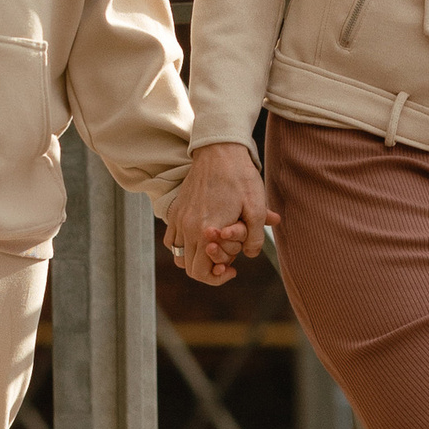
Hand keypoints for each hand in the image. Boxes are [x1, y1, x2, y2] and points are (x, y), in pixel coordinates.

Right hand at [165, 141, 280, 286]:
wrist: (220, 149)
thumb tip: (250, 254)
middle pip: (189, 268)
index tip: (233, 270)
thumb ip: (254, 238)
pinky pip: (172, 238)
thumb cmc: (240, 177)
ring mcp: (178, 217)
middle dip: (208, 270)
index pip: (202, 272)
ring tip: (212, 251)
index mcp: (205, 230)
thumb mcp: (256, 208)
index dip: (218, 278)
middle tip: (227, 261)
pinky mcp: (176, 209)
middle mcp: (187, 227)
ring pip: (178, 255)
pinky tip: (199, 237)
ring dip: (194, 259)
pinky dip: (182, 245)